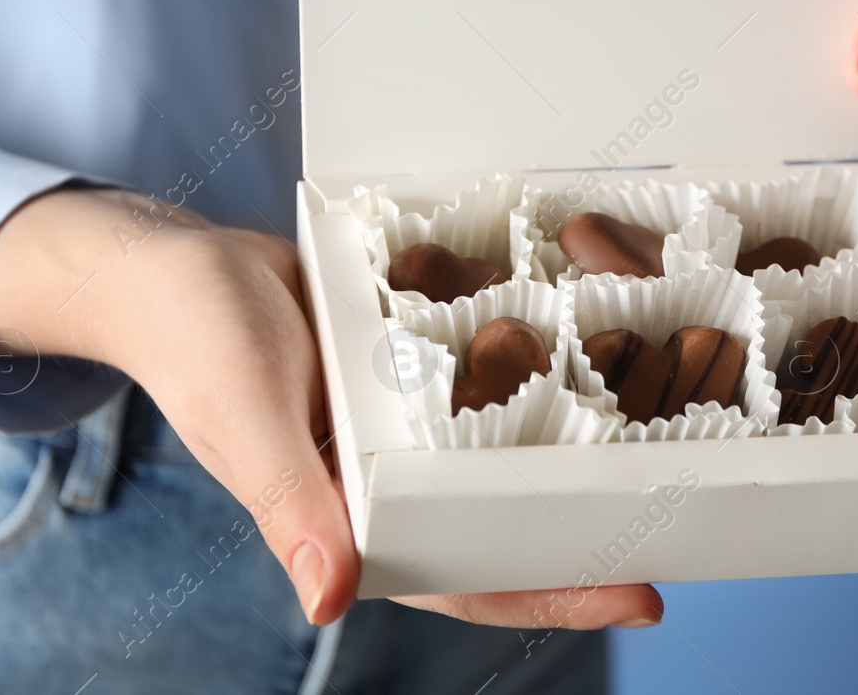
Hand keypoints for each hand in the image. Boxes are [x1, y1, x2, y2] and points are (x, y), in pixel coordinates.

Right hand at [0, 187, 662, 628]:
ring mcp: (404, 417)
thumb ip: (290, 506)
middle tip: (685, 524)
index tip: (639, 597)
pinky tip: (599, 359)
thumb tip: (330, 600)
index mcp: (350, 514)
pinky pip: (483, 373)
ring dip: (571, 453)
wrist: (173, 257)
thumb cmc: (195, 340)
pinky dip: (535, 372)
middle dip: (585, 530)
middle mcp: (388, 475)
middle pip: (501, 518)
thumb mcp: (246, 419)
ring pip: (500, 450)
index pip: (462, 577)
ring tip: (665, 448)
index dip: (549, 593)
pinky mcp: (411, 356)